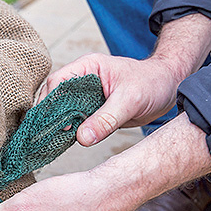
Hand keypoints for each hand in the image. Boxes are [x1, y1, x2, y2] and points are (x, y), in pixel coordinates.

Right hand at [35, 13, 210, 145]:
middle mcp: (82, 79)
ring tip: (47, 142)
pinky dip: (69, 130)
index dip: (48, 102)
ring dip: (56, 124)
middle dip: (47, 115)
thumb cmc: (151, 84)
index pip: (57, 82)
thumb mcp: (129, 101)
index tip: (48, 123)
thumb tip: (81, 138)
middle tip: (41, 136)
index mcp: (87, 67)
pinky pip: (75, 119)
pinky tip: (63, 142)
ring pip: (62, 109)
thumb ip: (106, 119)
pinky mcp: (92, 109)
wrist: (169, 87)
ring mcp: (86, 95)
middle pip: (54, 96)